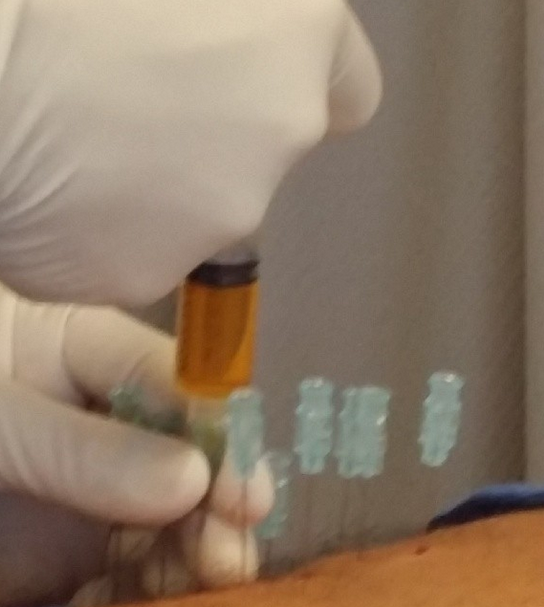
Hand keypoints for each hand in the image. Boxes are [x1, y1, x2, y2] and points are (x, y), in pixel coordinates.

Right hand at [0, 0, 380, 306]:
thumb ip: (237, 13)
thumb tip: (245, 39)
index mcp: (294, 39)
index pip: (347, 87)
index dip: (309, 82)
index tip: (273, 81)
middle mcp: (280, 134)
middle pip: (268, 150)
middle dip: (223, 132)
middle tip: (136, 97)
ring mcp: (222, 215)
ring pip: (207, 207)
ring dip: (165, 185)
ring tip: (85, 144)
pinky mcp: (153, 274)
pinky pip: (146, 251)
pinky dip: (114, 231)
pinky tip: (63, 194)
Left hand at [0, 283, 272, 605]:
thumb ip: (82, 447)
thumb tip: (190, 477)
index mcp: (88, 352)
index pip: (173, 382)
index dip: (217, 430)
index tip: (245, 486)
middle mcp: (104, 416)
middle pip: (182, 450)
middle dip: (214, 496)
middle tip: (233, 543)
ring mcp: (91, 481)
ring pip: (165, 511)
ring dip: (193, 545)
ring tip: (214, 573)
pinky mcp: (72, 542)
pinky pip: (127, 563)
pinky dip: (150, 583)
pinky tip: (161, 596)